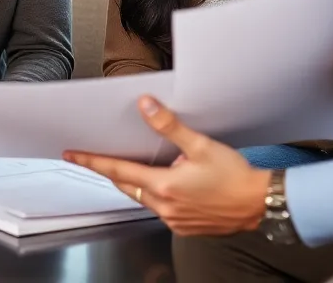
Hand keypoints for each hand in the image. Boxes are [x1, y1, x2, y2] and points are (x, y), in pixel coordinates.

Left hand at [64, 96, 267, 236]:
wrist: (259, 203)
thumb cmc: (234, 176)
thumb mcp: (201, 145)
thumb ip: (170, 126)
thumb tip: (146, 106)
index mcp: (164, 186)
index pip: (118, 171)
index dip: (93, 162)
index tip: (73, 155)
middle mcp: (164, 207)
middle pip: (128, 186)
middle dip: (114, 172)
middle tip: (100, 158)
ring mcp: (174, 220)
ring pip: (144, 199)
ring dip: (138, 183)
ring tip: (140, 166)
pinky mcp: (185, 227)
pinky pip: (161, 210)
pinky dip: (157, 196)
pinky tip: (169, 185)